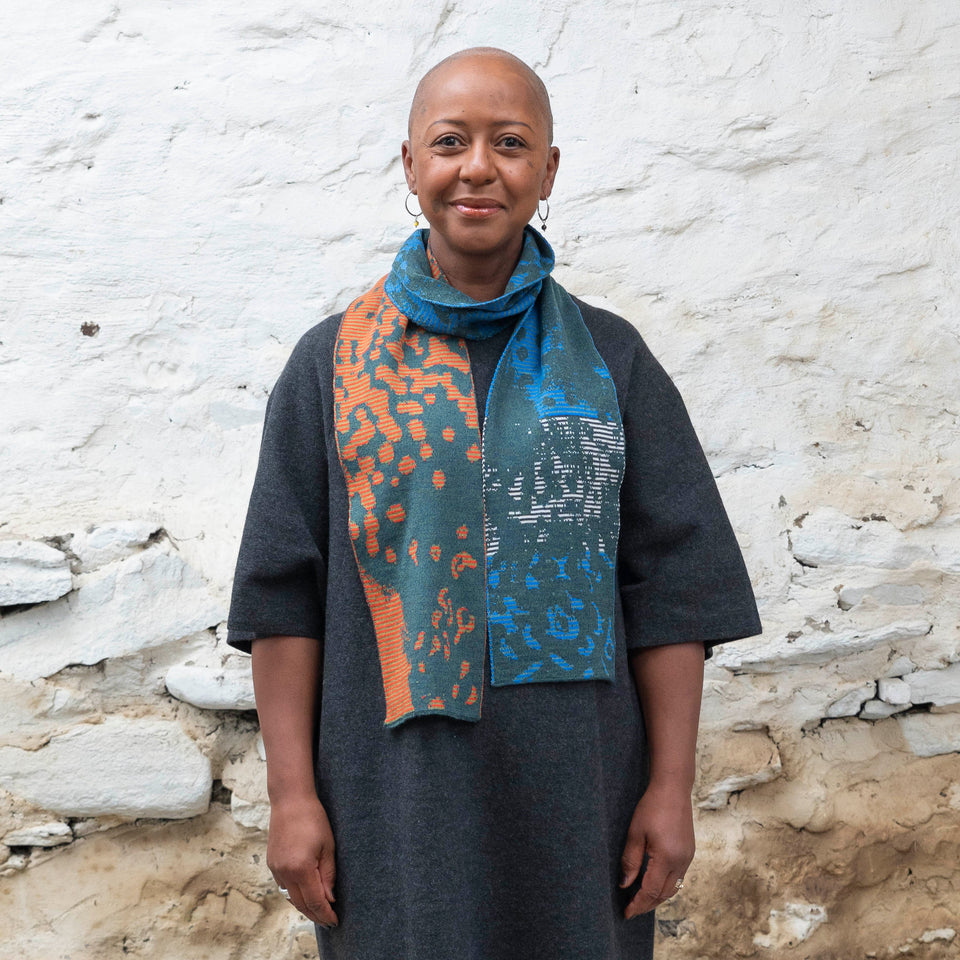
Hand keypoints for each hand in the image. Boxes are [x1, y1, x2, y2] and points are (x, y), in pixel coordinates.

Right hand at [267, 794, 338, 927]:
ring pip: (291, 896)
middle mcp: (284, 872)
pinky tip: (305, 892)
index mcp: (301, 868)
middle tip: (328, 921)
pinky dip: (295, 893)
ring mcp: (275, 868)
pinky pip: (284, 885)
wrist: (290, 800)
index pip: (314, 901)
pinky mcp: (272, 863)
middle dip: (315, 914)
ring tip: (319, 910)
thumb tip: (329, 898)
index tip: (335, 921)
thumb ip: (328, 875)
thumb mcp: (328, 846)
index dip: (325, 913)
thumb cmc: (313, 819)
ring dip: (304, 905)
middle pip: (300, 903)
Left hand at [619, 782, 694, 918]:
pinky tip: (654, 882)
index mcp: (667, 858)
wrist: (673, 789)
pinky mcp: (689, 852)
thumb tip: (625, 885)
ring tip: (641, 900)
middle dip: (647, 905)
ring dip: (657, 897)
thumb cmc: (652, 807)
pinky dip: (665, 885)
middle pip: (664, 894)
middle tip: (631, 909)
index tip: (626, 913)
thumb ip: (631, 861)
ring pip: (673, 888)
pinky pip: (678, 877)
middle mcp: (681, 862)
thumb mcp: (635, 833)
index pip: (651, 891)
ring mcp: (688, 858)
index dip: (638, 904)